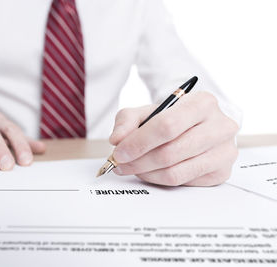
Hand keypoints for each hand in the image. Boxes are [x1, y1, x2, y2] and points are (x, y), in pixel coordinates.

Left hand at [109, 91, 238, 186]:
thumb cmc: (172, 118)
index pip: (166, 126)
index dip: (139, 142)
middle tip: (120, 164)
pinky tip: (150, 171)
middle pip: (170, 152)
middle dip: (138, 161)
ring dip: (146, 173)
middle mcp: (220, 126)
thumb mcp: (147, 111)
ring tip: (133, 168)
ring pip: (175, 172)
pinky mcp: (221, 172)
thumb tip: (118, 139)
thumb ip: (127, 121)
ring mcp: (224, 151)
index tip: (119, 152)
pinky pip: (183, 182)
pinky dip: (159, 180)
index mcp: (203, 103)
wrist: (196, 126)